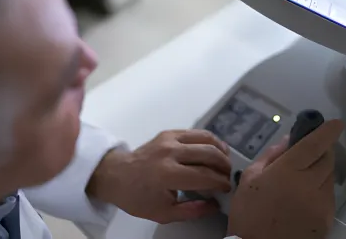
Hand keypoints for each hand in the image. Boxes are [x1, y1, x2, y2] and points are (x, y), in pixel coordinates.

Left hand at [87, 129, 231, 223]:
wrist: (117, 175)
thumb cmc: (138, 197)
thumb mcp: (164, 213)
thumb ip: (192, 211)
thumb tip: (215, 205)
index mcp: (167, 174)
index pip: (204, 176)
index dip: (220, 182)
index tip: (227, 188)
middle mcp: (170, 152)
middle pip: (208, 153)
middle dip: (224, 165)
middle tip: (228, 175)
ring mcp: (169, 139)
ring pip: (204, 138)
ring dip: (220, 149)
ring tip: (225, 161)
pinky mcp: (168, 132)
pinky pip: (194, 132)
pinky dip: (208, 140)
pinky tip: (214, 149)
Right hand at [228, 119, 343, 238]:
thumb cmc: (249, 210)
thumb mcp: (251, 176)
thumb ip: (272, 155)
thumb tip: (289, 141)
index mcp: (287, 172)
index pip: (314, 145)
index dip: (327, 132)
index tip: (336, 123)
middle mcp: (309, 185)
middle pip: (327, 160)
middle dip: (323, 150)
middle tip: (311, 150)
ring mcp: (321, 204)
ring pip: (329, 178)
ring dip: (320, 170)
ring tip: (303, 177)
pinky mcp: (326, 219)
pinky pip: (328, 196)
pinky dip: (320, 189)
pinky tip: (304, 195)